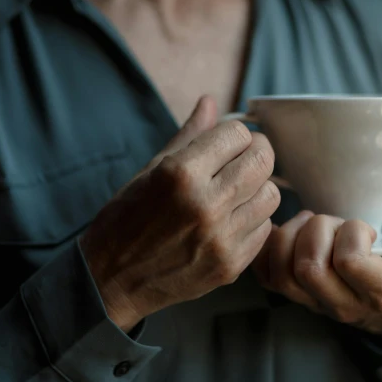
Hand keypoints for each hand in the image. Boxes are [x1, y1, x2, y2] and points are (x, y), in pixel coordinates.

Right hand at [81, 96, 280, 331]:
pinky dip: (253, 220)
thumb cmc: (125, 220)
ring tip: (235, 193)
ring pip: (271, 194)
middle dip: (255, 153)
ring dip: (257, 188)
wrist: (110, 280)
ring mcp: (221, 238)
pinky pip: (265, 228)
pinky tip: (230, 221)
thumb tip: (211, 101)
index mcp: (180, 173)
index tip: (224, 144)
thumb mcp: (150, 171)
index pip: (238, 133)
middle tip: (240, 161)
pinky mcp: (230, 265)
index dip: (233, 135)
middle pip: (263, 160)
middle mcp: (205, 204)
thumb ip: (188, 136)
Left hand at [252, 212, 381, 338]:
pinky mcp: (293, 296)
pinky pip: (266, 275)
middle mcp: (343, 304)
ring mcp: (313, 303)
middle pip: (310, 266)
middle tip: (334, 222)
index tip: (368, 230)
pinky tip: (289, 232)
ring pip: (282, 271)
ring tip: (312, 224)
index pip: (351, 262)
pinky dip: (269, 248)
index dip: (354, 234)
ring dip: (291, 236)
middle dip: (319, 231)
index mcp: (381, 294)